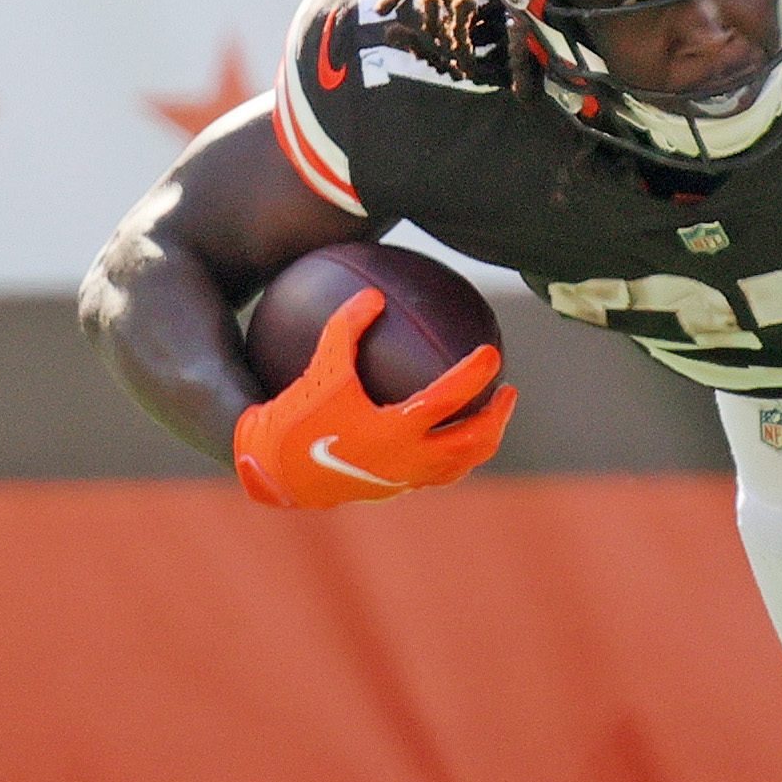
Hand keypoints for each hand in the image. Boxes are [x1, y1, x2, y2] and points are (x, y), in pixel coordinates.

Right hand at [232, 289, 516, 508]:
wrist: (274, 472)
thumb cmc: (294, 416)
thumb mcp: (319, 370)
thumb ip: (344, 329)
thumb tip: (372, 294)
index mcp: (393, 432)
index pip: (449, 401)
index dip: (474, 375)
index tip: (492, 353)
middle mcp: (408, 460)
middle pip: (473, 441)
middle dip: (497, 416)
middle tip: (508, 390)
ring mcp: (406, 478)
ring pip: (463, 462)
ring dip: (485, 438)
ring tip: (492, 413)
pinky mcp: (396, 487)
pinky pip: (440, 472)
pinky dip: (456, 452)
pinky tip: (452, 430)